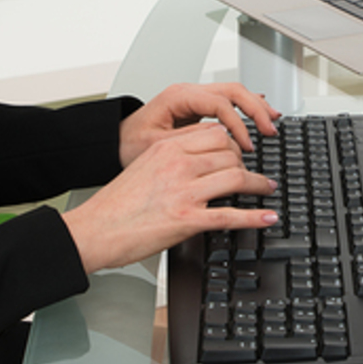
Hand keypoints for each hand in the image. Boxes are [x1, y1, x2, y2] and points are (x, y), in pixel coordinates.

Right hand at [61, 123, 275, 273]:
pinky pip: (231, 215)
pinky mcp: (187, 219)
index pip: (215, 133)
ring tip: (265, 188)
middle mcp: (178, 164)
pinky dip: (255, 217)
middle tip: (252, 173)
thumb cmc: (115, 204)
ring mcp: (184, 191)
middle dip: (246, 162)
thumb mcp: (143, 167)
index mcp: (166, 148)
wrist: (94, 230)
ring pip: (236, 176)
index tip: (240, 151)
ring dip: (258, 184)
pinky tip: (268, 217)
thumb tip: (199, 161)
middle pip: (230, 152)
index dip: (234, 143)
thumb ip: (172, 159)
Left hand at [118, 82, 280, 166]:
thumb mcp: (157, 146)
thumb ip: (190, 140)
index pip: (219, 103)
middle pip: (232, 90)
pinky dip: (245, 107)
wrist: (115, 142)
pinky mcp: (196, 107)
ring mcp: (193, 98)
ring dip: (255, 106)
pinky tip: (259, 112)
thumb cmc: (129, 144)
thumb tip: (222, 140)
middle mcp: (187, 93)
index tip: (246, 146)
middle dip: (256, 108)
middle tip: (270, 129)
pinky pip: (226, 100)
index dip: (238, 125)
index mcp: (177, 97)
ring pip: (232, 92)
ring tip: (272, 121)